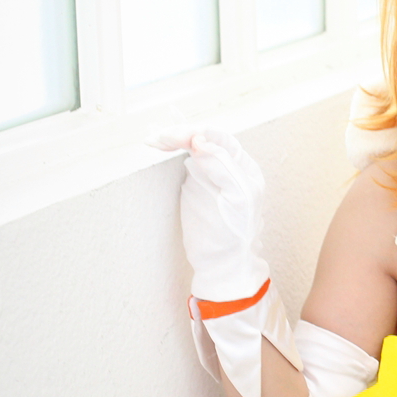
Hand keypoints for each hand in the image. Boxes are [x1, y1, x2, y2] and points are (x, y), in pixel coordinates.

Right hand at [156, 130, 268, 301]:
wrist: (221, 263)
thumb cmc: (235, 235)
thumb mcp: (238, 199)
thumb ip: (223, 168)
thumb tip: (200, 140)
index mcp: (243, 167)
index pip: (219, 139)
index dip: (197, 133)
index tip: (179, 139)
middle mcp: (227, 165)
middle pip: (202, 138)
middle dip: (180, 134)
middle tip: (159, 138)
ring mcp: (208, 173)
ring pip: (190, 145)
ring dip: (172, 137)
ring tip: (154, 139)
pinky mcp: (193, 183)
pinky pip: (181, 158)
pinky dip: (170, 148)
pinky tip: (158, 142)